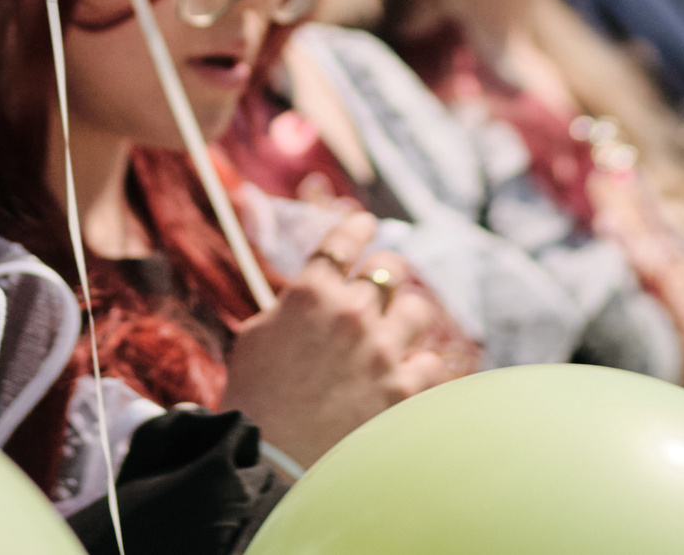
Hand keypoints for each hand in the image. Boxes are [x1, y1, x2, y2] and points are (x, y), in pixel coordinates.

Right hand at [221, 211, 459, 465]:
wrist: (269, 462)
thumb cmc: (253, 401)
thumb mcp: (256, 337)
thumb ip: (289, 307)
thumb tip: (308, 297)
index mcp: (310, 294)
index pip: (342, 241)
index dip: (357, 226)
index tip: (366, 222)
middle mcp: (351, 312)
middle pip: (389, 267)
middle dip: (387, 271)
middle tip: (384, 282)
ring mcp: (381, 350)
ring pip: (417, 310)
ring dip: (406, 318)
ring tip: (398, 332)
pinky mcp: (403, 390)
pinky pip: (430, 363)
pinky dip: (420, 368)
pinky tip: (411, 373)